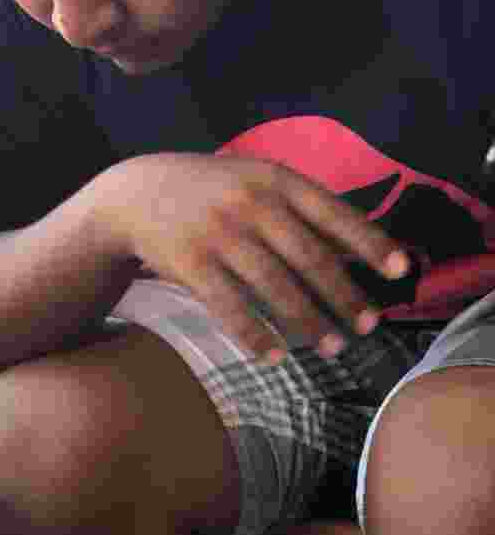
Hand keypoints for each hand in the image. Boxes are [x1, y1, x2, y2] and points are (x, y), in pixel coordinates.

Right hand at [103, 154, 410, 362]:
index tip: (401, 270)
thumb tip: (359, 252)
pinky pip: (229, 307)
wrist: (134, 192)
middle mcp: (248, 202)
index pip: (333, 212)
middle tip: (369, 325)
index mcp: (273, 178)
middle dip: (344, 295)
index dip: (370, 242)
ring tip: (333, 346)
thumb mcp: (255, 181)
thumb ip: (300, 208)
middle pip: (309, 257)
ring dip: (309, 322)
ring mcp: (217, 233)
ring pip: (274, 287)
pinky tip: (275, 357)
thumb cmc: (211, 192)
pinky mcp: (188, 262)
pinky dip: (255, 336)